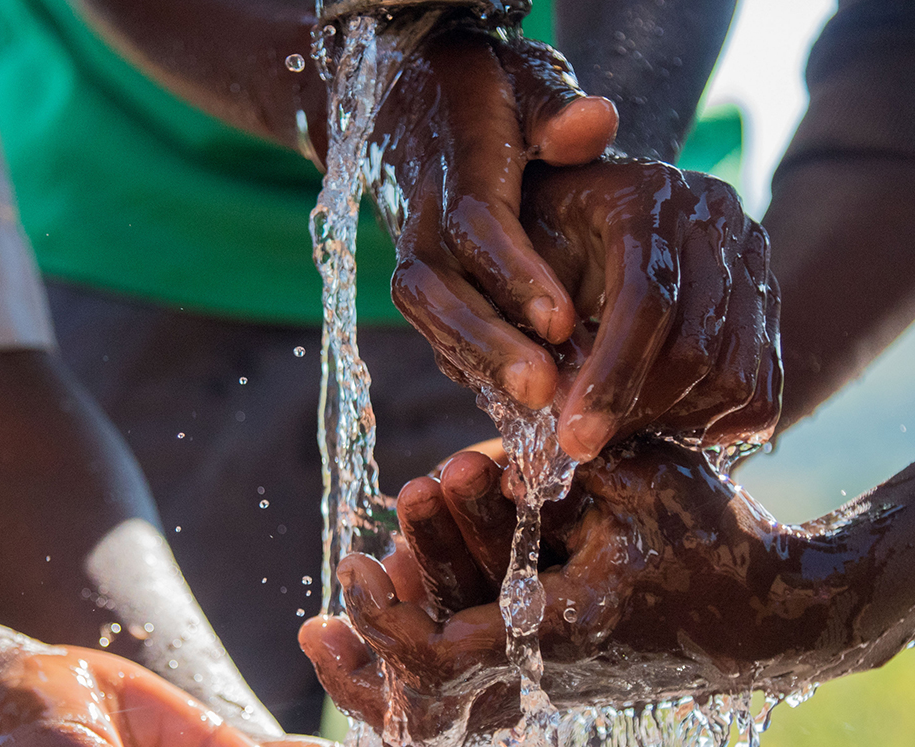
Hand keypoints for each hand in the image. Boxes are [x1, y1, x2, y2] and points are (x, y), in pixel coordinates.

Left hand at [301, 443, 840, 746]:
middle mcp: (538, 678)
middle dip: (363, 660)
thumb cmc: (714, 541)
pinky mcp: (551, 679)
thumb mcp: (645, 479)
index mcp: (555, 633)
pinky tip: (403, 601)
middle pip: (420, 714)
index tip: (355, 559)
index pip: (437, 658)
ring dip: (384, 661)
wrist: (771, 615)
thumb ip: (563, 466)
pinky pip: (469, 692)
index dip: (382, 618)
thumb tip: (488, 469)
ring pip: (440, 713)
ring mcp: (543, 688)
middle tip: (329, 602)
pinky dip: (424, 656)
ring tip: (345, 602)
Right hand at [373, 23, 618, 409]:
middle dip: (488, 344)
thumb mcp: (520, 79)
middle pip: (436, 292)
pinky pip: (437, 333)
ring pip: (430, 321)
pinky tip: (521, 402)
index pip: (475, 224)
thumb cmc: (484, 93)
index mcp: (453, 162)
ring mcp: (412, 256)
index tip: (562, 321)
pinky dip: (475, 369)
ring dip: (481, 368)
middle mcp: (419, 217)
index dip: (514, 274)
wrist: (410, 105)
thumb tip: (595, 123)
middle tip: (542, 390)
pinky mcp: (420, 288)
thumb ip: (553, 107)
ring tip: (538, 410)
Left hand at [520, 159, 781, 461]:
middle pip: (695, 346)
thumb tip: (552, 395)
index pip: (647, 301)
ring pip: (734, 373)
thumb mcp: (509, 258)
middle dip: (638, 413)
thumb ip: (524, 317)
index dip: (611, 381)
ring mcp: (748, 256)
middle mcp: (712, 216)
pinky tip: (665, 432)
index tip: (574, 442)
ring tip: (620, 435)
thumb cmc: (535, 239)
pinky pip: (760, 384)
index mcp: (646, 198)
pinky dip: (717, 424)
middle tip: (588, 447)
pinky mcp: (763, 296)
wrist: (584, 209)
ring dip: (674, 424)